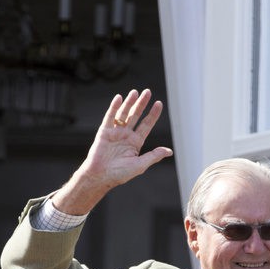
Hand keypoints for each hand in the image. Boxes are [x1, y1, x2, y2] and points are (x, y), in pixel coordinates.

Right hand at [52, 88, 172, 214]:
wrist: (100, 176)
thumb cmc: (120, 174)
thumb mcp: (140, 165)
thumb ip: (154, 156)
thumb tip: (169, 151)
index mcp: (135, 143)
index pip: (146, 125)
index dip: (153, 114)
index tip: (159, 104)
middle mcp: (126, 135)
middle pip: (135, 116)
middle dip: (142, 104)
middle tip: (148, 92)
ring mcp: (115, 132)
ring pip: (123, 114)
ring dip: (129, 103)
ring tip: (135, 92)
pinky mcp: (104, 132)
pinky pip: (110, 117)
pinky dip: (114, 107)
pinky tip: (119, 98)